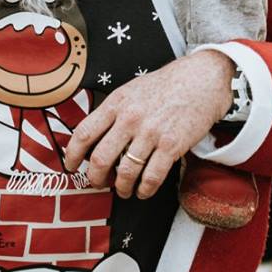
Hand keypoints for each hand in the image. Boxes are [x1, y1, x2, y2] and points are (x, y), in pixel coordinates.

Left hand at [63, 51, 236, 198]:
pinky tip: (144, 190)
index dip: (72, 155)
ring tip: (124, 190)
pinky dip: (145, 189)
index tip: (71, 166)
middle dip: (96, 178)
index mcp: (116, 103)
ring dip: (122, 187)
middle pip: (100, 158)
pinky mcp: (171, 145)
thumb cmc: (165, 86)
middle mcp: (130, 118)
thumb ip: (112, 111)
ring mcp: (151, 133)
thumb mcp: (131, 90)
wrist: (201, 80)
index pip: (83, 133)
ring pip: (126, 172)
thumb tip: (93, 136)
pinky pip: (152, 177)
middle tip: (98, 183)